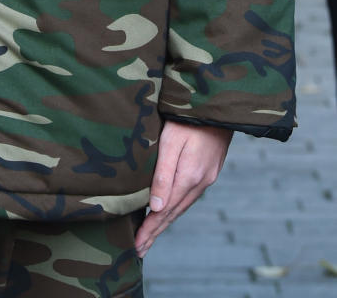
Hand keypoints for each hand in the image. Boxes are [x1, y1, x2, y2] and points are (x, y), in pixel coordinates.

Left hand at [134, 121, 231, 257]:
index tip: (136, 245)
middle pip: (174, 213)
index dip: (150, 229)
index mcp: (189, 177)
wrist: (218, 104)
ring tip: (150, 236)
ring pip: (182, 206)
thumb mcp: (171, 141)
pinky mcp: (209, 170)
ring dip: (165, 222)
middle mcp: (200, 182)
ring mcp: (207, 177)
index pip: (165, 211)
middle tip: (140, 249)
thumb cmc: (188, 118)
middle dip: (155, 231)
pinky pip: (189, 196)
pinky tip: (169, 211)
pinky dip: (176, 208)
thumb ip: (163, 174)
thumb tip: (156, 208)